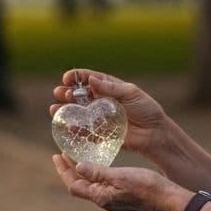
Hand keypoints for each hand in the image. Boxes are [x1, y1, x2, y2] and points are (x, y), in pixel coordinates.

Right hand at [50, 69, 170, 157]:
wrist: (154, 133)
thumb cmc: (146, 110)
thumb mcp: (131, 93)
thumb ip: (111, 87)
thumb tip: (91, 79)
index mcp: (109, 87)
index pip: (89, 79)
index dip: (76, 77)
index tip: (66, 78)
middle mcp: (101, 101)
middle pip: (79, 95)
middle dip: (67, 93)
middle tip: (60, 93)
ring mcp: (99, 117)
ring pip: (78, 112)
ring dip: (65, 110)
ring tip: (55, 109)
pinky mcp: (100, 132)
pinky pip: (84, 130)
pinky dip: (74, 128)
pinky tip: (66, 125)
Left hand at [52, 154, 183, 210]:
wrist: (168, 199)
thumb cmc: (147, 187)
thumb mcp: (120, 176)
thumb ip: (98, 172)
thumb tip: (78, 166)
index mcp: (101, 196)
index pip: (74, 184)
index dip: (63, 170)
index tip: (57, 155)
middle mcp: (104, 200)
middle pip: (79, 186)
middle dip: (69, 170)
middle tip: (64, 154)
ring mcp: (113, 199)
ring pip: (90, 185)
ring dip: (81, 172)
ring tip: (78, 156)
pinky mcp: (122, 196)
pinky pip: (101, 185)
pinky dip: (94, 173)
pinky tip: (99, 165)